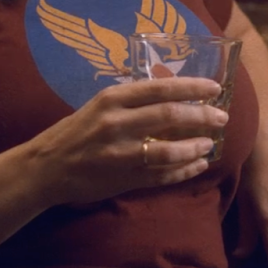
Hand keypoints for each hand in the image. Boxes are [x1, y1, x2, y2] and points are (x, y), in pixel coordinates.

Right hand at [22, 77, 227, 205]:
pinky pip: (161, 176)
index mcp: (112, 99)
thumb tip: (176, 91)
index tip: (214, 88)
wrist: (45, 168)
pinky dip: (183, 171)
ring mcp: (119, 154)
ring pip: (168, 151)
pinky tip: (198, 165)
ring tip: (211, 143)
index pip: (160, 88)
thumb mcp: (100, 105)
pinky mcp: (122, 179)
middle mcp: (116, 124)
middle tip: (222, 116)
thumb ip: (133, 99)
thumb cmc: (76, 131)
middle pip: (169, 116)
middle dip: (202, 116)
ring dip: (195, 147)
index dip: (191, 87)